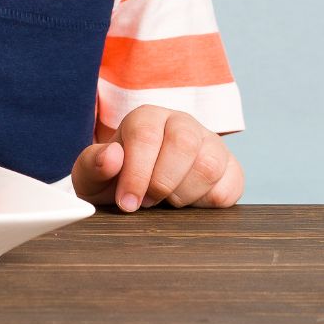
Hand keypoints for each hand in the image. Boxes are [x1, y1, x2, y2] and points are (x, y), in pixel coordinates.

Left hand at [70, 105, 243, 211]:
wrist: (142, 194)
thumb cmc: (116, 181)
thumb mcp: (93, 176)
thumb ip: (93, 164)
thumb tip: (111, 157)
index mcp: (147, 118)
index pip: (146, 134)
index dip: (136, 173)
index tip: (127, 203)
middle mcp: (182, 124)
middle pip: (183, 142)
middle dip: (162, 182)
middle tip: (148, 202)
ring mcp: (211, 145)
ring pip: (209, 165)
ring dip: (184, 195)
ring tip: (167, 202)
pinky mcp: (231, 169)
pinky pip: (229, 187)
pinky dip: (206, 204)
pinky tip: (189, 205)